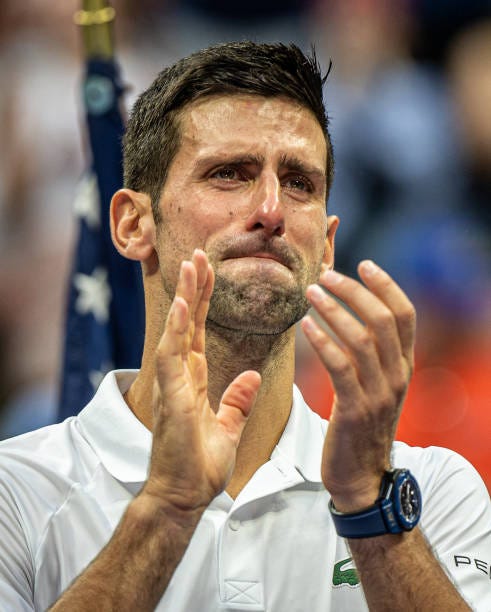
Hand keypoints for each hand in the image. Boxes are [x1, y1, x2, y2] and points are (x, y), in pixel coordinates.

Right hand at [144, 249, 260, 512]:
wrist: (185, 496)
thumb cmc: (200, 465)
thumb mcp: (227, 426)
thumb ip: (237, 399)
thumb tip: (251, 375)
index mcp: (192, 378)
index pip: (197, 330)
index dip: (202, 301)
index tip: (209, 271)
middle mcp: (179, 374)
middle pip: (187, 322)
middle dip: (194, 287)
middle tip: (199, 254)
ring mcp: (172, 382)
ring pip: (177, 329)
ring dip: (184, 296)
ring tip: (191, 263)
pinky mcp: (170, 395)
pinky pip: (172, 354)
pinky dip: (177, 328)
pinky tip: (183, 303)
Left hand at [301, 260, 415, 511]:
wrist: (361, 476)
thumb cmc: (360, 423)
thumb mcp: (375, 384)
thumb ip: (368, 352)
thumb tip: (349, 312)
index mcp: (404, 365)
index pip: (404, 314)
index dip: (386, 285)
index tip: (363, 264)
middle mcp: (398, 375)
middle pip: (383, 320)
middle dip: (354, 291)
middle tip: (326, 275)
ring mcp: (379, 393)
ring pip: (361, 339)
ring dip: (334, 311)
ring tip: (310, 292)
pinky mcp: (354, 409)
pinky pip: (339, 367)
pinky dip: (323, 341)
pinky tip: (305, 326)